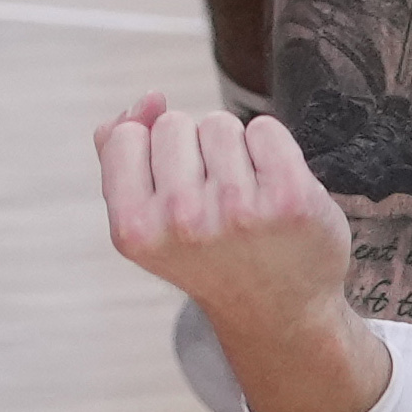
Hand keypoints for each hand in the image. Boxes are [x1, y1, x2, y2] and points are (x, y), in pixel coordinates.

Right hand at [91, 101, 380, 411]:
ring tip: (243, 200)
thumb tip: (149, 98)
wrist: (279, 313)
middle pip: (173, 124)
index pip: (125, 136)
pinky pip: (265, 129)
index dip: (150, 156)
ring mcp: (238, 209)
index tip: (173, 197)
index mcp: (135, 230)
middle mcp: (183, 220)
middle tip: (211, 204)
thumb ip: (122, 156)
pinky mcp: (289, 197)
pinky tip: (272, 192)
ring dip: (233, 151)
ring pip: (219, 124)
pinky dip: (270, 150)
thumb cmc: (208, 256)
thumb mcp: (146, 222)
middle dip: (192, 150)